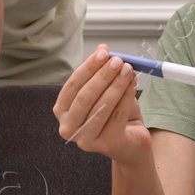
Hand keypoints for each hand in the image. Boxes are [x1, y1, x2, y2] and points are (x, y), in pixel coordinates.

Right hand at [53, 44, 150, 163]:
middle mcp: (68, 128)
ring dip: (116, 85)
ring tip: (128, 70)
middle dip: (103, 75)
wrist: (130, 142)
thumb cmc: (113, 115)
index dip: (88, 67)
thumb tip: (102, 49)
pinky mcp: (106, 145)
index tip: (104, 53)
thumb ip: (100, 71)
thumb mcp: (104, 90)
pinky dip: (126, 96)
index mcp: (62, 111)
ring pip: (102, 106)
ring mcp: (86, 140)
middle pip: (85, 96)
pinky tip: (133, 84)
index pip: (72, 85)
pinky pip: (117, 116)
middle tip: (118, 61)